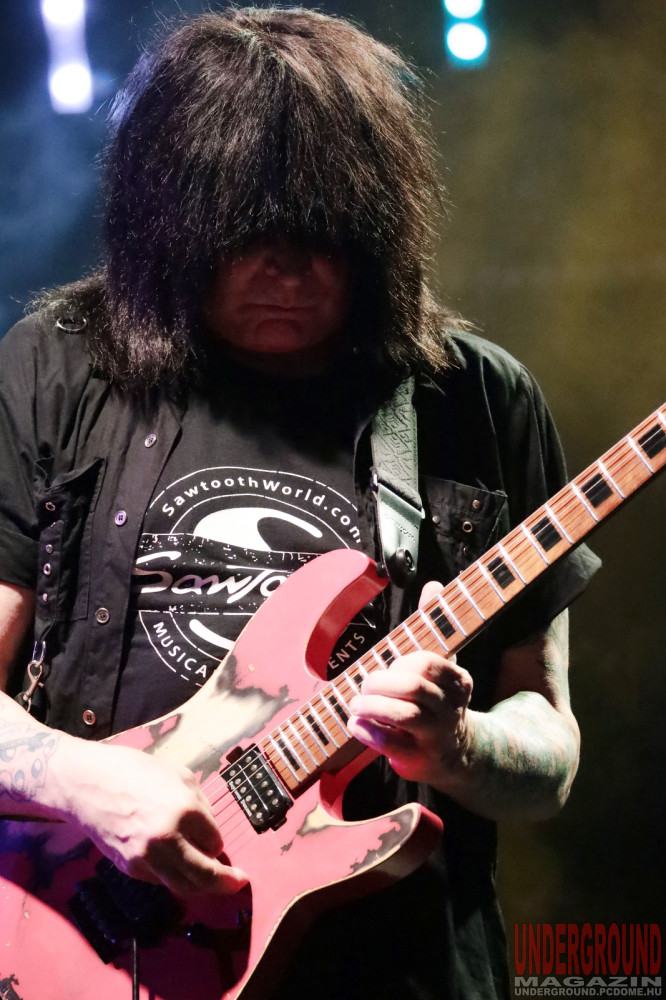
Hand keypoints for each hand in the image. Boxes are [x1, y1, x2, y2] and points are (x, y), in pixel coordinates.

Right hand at [55, 736, 247, 897]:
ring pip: (184, 886)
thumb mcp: (179, 775)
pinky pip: (161, 880)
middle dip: (226, 882)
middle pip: (206, 875)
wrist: (87, 784)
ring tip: (214, 884)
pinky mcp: (131, 868)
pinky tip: (177, 867)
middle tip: (238, 883)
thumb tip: (210, 830)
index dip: (218, 842)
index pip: (216, 841)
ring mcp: (147, 857)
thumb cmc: (134, 771)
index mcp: (185, 810)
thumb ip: (200, 804)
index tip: (215, 840)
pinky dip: (174, 877)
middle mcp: (169, 837)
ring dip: (203, 888)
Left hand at [347, 582, 472, 787]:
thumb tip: (432, 583)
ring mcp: (438, 736)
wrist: (456, 754)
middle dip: (381, 683)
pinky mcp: (421, 759)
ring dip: (373, 707)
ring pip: (406, 716)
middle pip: (414, 689)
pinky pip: (393, 745)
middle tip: (364, 686)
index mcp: (457, 681)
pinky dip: (369, 733)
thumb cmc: (437, 700)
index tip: (389, 667)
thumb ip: (432, 623)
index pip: (427, 663)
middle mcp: (452, 709)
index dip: (400, 663)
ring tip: (355, 705)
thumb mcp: (440, 664)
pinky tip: (355, 725)